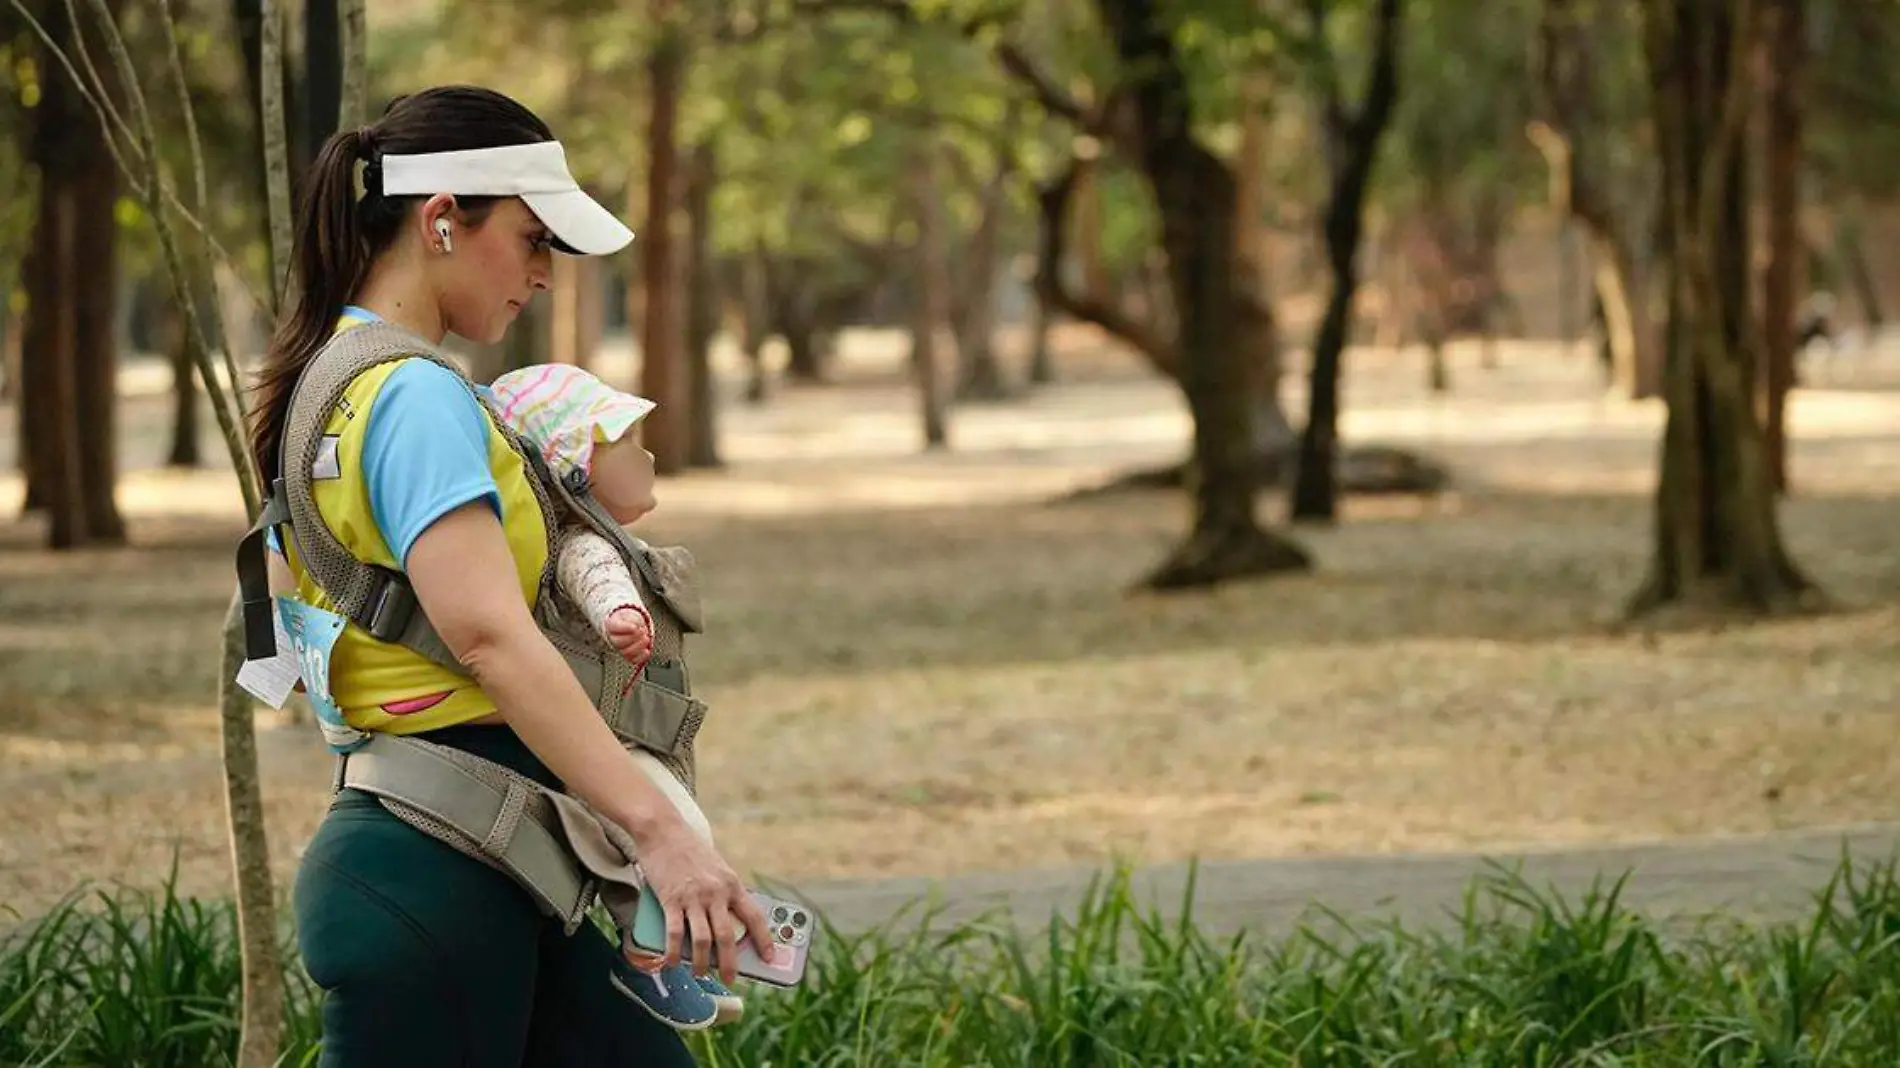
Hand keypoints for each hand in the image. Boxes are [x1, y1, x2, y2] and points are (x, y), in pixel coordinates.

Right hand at [605, 605, 652, 668]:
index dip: (625, 628)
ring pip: (626, 652)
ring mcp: (621, 649)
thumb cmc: (631, 621)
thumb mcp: (632, 615)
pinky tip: (647, 651)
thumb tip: (638, 626)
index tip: (635, 627)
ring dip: (639, 646)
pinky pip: (633, 660)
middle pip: (619, 642)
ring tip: (646, 638)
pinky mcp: (630, 656)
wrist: (633, 627)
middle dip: (634, 637)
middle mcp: (614, 639)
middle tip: (643, 631)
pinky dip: (641, 657)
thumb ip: (634, 620)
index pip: (614, 627)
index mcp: (612, 625)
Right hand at [634, 818, 771, 985]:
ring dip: (702, 963)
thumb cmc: (690, 851)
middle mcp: (716, 892)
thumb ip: (723, 895)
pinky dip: (674, 953)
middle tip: (731, 979)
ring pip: (702, 940)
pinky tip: (673, 963)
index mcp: (732, 884)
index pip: (754, 917)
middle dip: (730, 963)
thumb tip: (724, 929)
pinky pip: (674, 933)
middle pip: (727, 936)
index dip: (764, 940)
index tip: (770, 958)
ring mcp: (693, 897)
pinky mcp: (670, 899)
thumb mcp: (717, 869)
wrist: (663, 830)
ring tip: (701, 975)